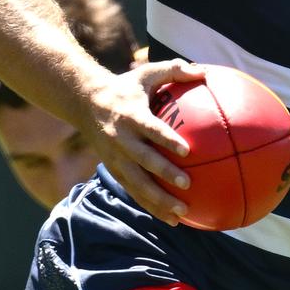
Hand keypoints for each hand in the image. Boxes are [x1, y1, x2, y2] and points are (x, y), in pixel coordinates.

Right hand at [82, 59, 205, 224]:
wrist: (84, 102)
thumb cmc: (125, 87)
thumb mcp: (146, 73)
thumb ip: (174, 70)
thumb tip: (204, 71)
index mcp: (131, 115)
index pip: (150, 129)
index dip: (166, 139)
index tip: (186, 149)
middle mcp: (121, 139)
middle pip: (143, 160)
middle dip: (164, 173)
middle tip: (187, 183)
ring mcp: (115, 157)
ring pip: (137, 183)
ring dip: (158, 200)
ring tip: (182, 213)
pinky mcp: (114, 170)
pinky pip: (134, 191)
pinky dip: (151, 206)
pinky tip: (172, 220)